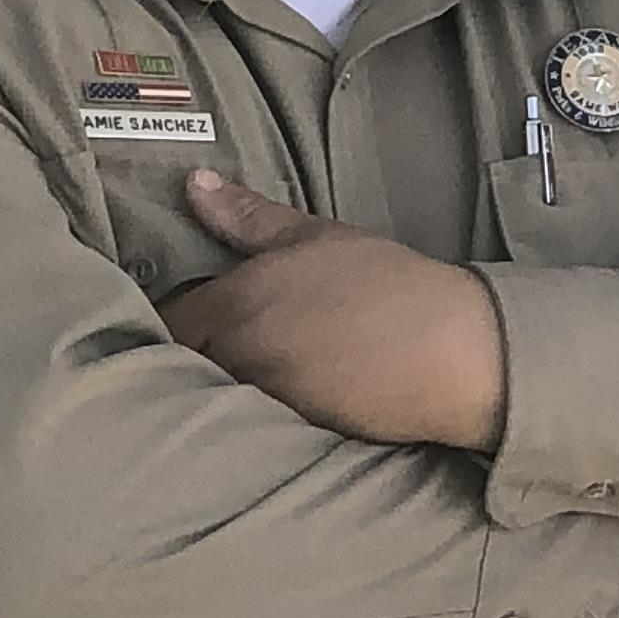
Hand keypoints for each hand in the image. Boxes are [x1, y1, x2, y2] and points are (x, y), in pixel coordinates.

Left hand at [168, 172, 505, 453]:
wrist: (451, 353)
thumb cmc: (386, 285)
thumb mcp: (317, 237)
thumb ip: (248, 216)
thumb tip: (195, 183)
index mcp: (233, 309)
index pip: (167, 320)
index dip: (177, 313)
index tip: (199, 304)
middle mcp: (235, 362)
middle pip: (187, 361)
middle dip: (197, 349)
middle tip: (237, 331)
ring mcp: (261, 403)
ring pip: (219, 391)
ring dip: (228, 378)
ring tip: (268, 360)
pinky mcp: (290, 434)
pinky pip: (255, 418)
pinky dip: (261, 405)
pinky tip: (297, 388)